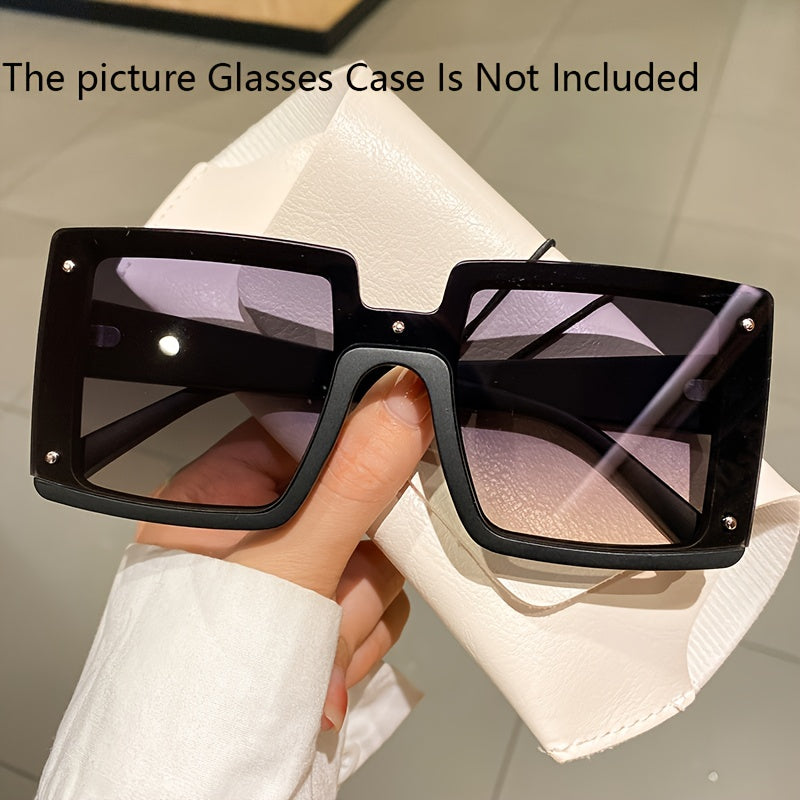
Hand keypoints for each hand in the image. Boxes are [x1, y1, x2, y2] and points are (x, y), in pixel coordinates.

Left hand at [136, 368, 432, 731]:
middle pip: (356, 503)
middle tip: (328, 595)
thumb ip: (349, 482)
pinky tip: (319, 674)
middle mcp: (257, 533)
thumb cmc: (198, 683)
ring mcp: (291, 581)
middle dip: (356, 565)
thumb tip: (399, 400)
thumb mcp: (285, 568)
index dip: (359, 449)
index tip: (390, 473)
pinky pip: (374, 609)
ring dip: (355, 616)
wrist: (198, 792)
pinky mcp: (318, 623)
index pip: (311, 433)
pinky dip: (357, 647)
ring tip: (311, 653)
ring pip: (372, 562)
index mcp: (224, 495)